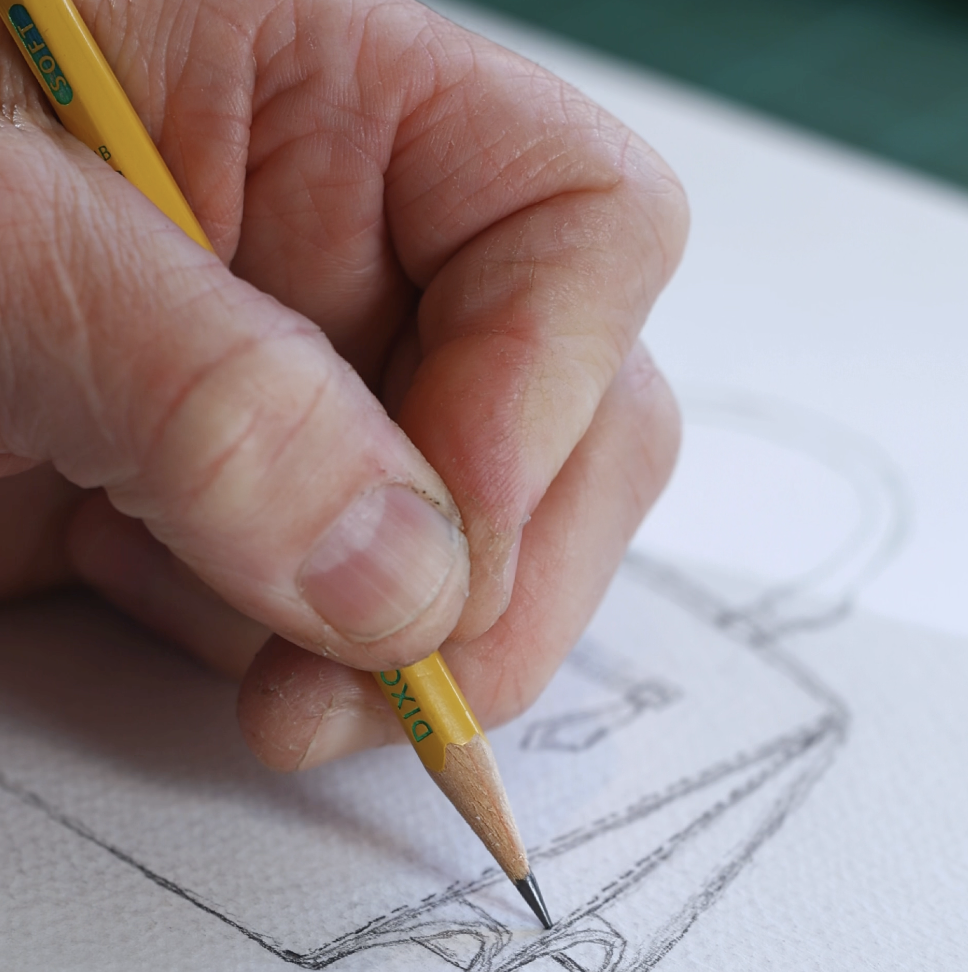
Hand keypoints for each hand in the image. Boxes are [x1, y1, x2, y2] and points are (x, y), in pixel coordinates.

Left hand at [0, 0, 686, 768]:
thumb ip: (195, 390)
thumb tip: (403, 582)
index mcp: (312, 83)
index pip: (577, 222)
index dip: (551, 387)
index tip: (440, 532)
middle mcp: (328, 244)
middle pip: (571, 410)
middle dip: (504, 573)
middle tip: (391, 683)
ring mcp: (281, 392)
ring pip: (464, 542)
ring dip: (395, 650)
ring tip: (268, 696)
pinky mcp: (214, 509)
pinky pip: (338, 611)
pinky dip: (303, 670)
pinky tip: (198, 657)